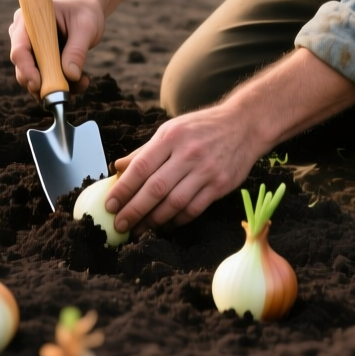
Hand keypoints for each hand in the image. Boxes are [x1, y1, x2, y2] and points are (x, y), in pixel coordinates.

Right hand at [8, 0, 103, 96]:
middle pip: (23, 68)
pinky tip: (81, 82)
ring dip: (56, 86)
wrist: (87, 10)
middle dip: (42, 84)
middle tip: (64, 93)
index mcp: (28, 21)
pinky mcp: (40, 62)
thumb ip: (77, 50)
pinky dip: (62, 85)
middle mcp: (24, 37)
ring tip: (82, 83)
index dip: (26, 69)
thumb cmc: (84, 13)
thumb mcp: (85, 28)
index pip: (19, 49)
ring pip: (34, 78)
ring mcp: (31, 51)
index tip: (39, 85)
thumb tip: (70, 75)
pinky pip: (46, 80)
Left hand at [105, 103, 261, 231]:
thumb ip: (145, 151)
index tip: (110, 205)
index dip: (123, 189)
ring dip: (153, 220)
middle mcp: (188, 153)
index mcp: (171, 137)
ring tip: (139, 229)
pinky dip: (177, 220)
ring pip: (174, 203)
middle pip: (155, 188)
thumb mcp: (171, 130)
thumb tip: (117, 168)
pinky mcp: (220, 185)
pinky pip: (194, 209)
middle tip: (120, 224)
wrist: (244, 125)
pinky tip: (165, 225)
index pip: (141, 167)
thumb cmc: (202, 127)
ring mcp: (206, 170)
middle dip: (134, 210)